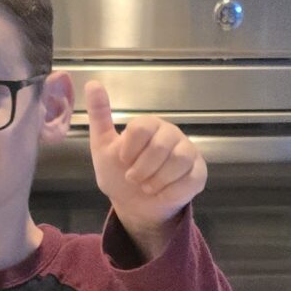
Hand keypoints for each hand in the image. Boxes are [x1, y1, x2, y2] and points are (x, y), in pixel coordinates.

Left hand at [85, 79, 205, 260]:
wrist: (134, 206)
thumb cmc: (119, 174)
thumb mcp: (103, 147)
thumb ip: (99, 116)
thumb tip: (92, 84)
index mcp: (149, 125)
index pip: (141, 127)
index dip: (129, 149)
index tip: (123, 160)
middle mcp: (171, 134)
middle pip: (160, 146)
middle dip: (142, 169)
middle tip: (133, 178)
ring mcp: (188, 152)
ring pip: (178, 161)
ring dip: (156, 181)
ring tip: (147, 187)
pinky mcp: (198, 173)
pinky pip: (189, 180)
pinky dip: (169, 192)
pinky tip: (161, 193)